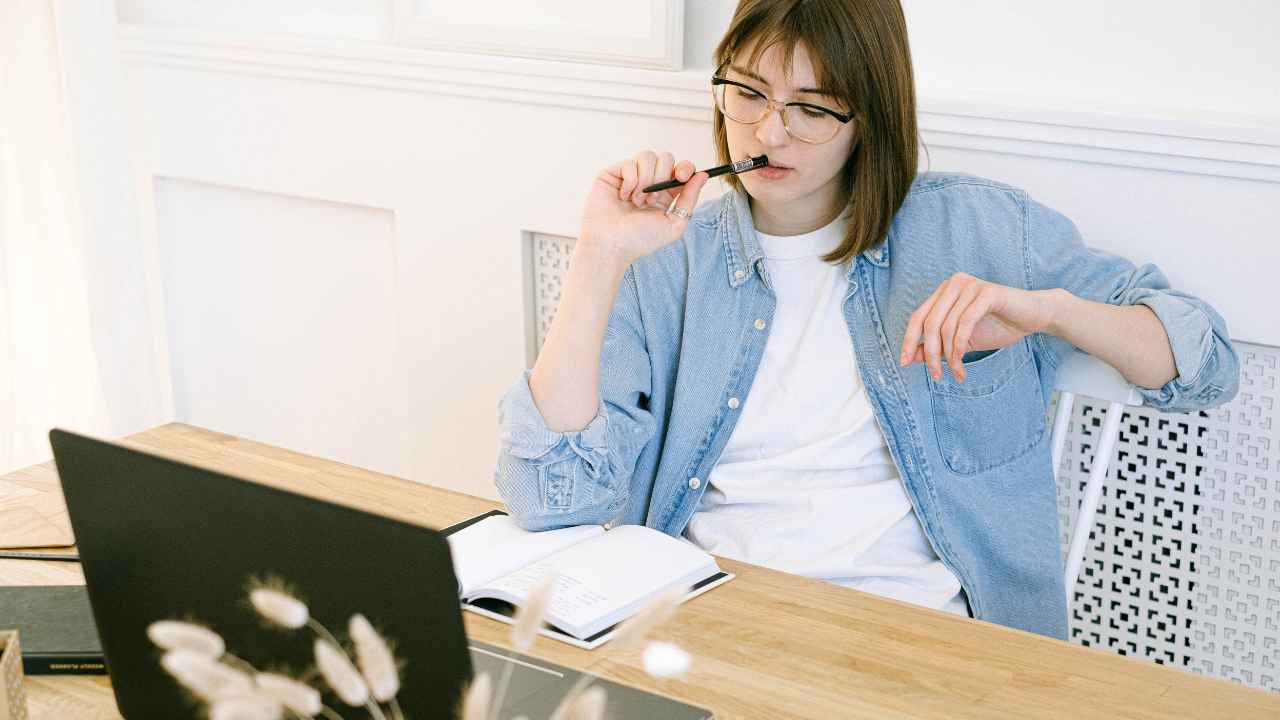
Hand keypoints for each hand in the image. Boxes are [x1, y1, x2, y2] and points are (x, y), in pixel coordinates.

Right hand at [578, 150, 709, 267]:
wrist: (610, 245)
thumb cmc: (640, 240)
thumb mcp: (674, 224)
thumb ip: (690, 199)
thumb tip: (703, 175)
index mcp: (665, 194)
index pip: (681, 169)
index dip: (685, 168)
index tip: (682, 176)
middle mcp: (648, 183)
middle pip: (666, 157)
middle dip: (662, 177)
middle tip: (652, 199)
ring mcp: (629, 176)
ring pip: (647, 156)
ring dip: (645, 180)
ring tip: (636, 201)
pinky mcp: (612, 174)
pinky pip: (629, 163)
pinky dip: (629, 181)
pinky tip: (623, 197)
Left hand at [899, 273, 1059, 381]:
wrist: (1034, 317)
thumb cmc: (998, 325)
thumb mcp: (961, 341)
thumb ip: (937, 346)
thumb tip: (911, 357)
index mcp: (943, 292)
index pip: (917, 317)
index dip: (909, 341)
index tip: (905, 363)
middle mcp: (953, 284)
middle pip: (929, 323)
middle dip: (930, 354)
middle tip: (936, 376)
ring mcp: (969, 286)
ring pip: (946, 327)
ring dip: (949, 356)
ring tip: (957, 373)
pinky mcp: (986, 293)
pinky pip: (965, 324)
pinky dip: (960, 346)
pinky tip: (963, 361)